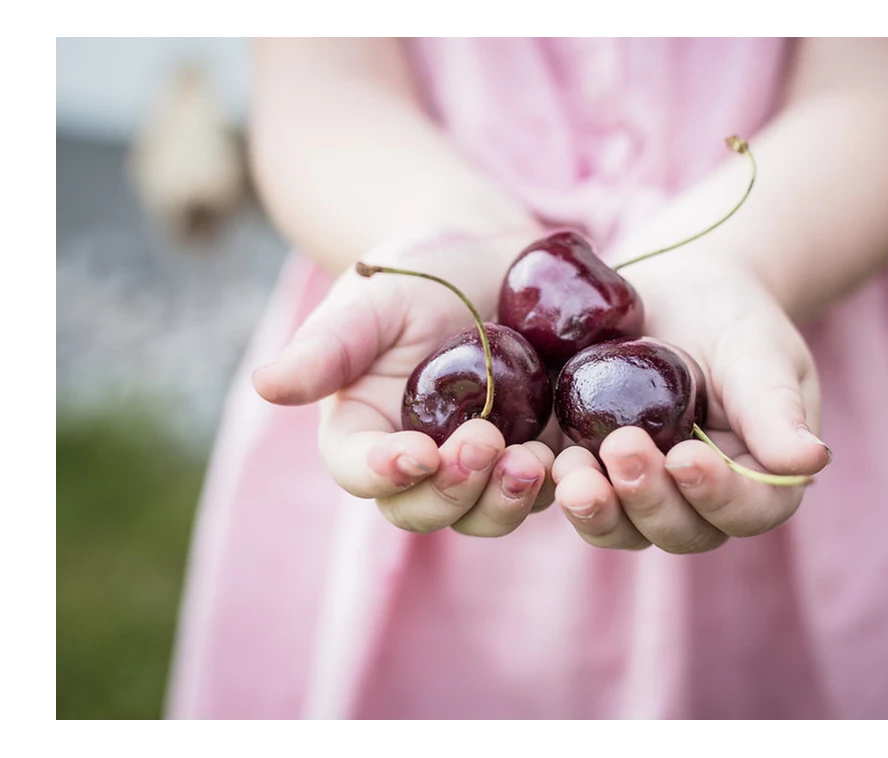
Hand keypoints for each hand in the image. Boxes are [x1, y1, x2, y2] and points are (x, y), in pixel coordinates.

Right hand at [252, 231, 556, 535]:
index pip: (361, 472)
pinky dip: (562, 485)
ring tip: (535, 459)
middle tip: (486, 445)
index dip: (383, 473)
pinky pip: (548, 489)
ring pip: (487, 512)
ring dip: (508, 499)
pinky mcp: (538, 451)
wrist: (493, 256)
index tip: (414, 452)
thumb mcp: (372, 300)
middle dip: (452, 492)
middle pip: (424, 510)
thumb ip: (327, 346)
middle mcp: (420, 462)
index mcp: (366, 432)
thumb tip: (265, 385)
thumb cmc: (420, 274)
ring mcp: (483, 464)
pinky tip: (581, 457)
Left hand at [550, 255, 831, 552]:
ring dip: (599, 507)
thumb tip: (813, 461)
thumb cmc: (733, 317)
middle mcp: (704, 500)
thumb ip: (776, 406)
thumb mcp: (760, 351)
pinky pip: (580, 499)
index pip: (749, 509)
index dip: (718, 495)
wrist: (677, 289)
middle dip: (650, 498)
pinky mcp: (598, 474)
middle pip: (682, 529)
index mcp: (761, 478)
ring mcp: (647, 493)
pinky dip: (561, 489)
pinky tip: (544, 461)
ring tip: (573, 468)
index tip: (686, 457)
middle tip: (622, 448)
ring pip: (625, 528)